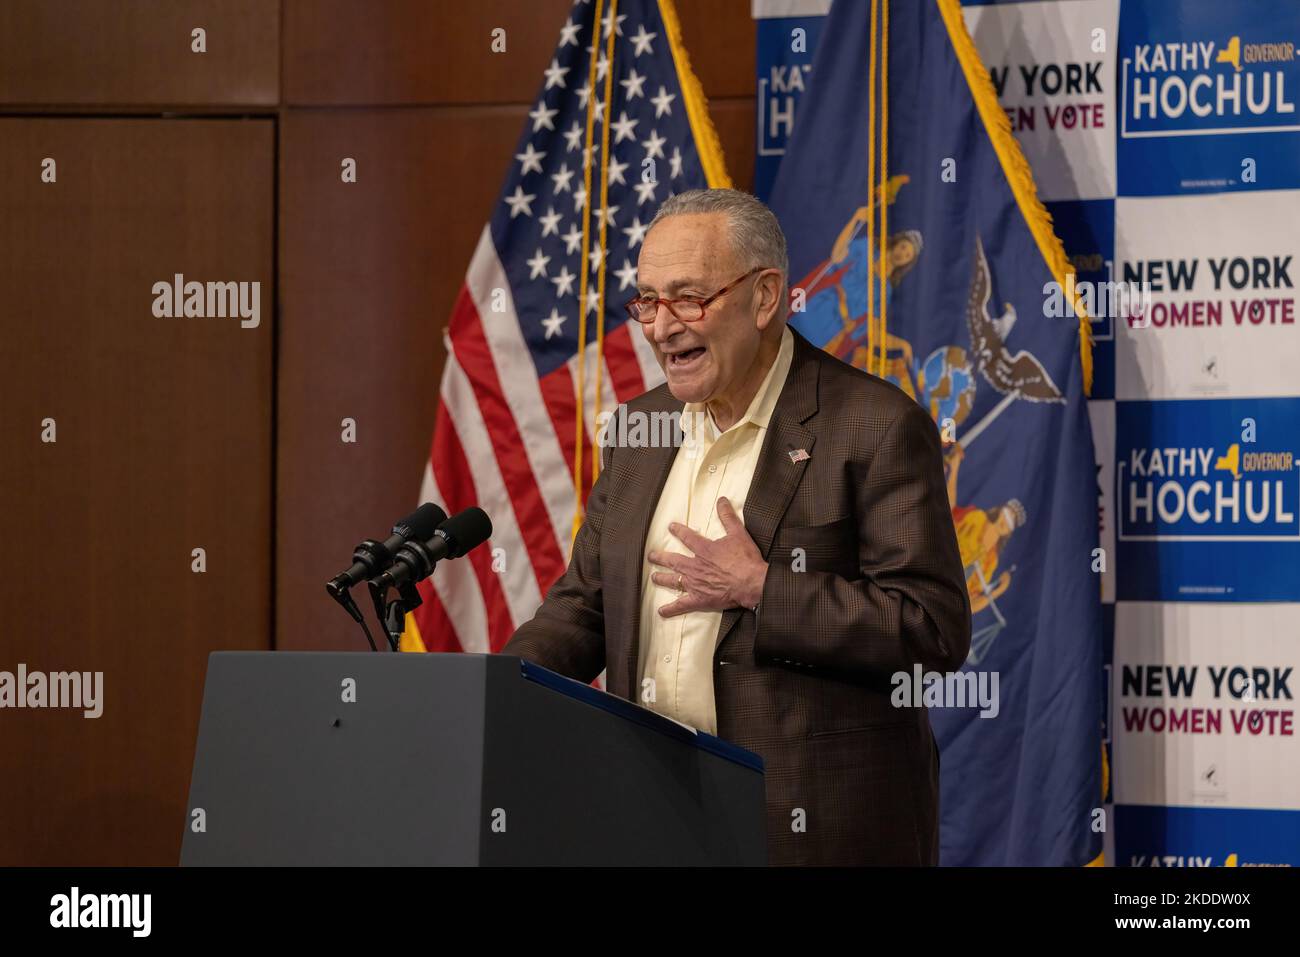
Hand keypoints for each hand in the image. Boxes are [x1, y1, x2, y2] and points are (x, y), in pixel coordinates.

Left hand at [648, 498, 767, 617]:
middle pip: (673, 560)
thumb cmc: (745, 559)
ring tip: (653, 577)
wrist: (751, 582)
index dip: (678, 531)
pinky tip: (661, 611)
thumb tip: (722, 500)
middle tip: (651, 556)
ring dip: (662, 578)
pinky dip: (671, 609)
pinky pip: (682, 605)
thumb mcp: (738, 533)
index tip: (671, 527)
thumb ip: (728, 517)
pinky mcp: (699, 599)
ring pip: (673, 580)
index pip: (687, 537)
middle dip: (661, 557)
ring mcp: (695, 584)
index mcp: (704, 550)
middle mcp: (695, 566)